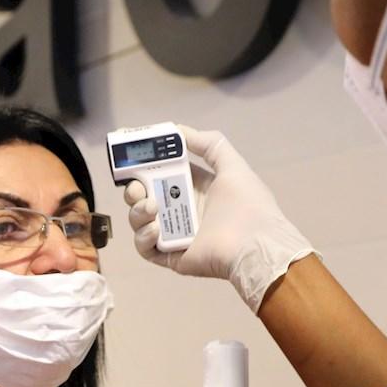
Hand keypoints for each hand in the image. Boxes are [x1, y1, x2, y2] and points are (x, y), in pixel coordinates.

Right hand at [124, 126, 315, 312]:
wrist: (257, 245)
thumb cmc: (247, 205)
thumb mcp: (232, 166)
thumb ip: (210, 144)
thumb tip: (179, 130)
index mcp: (196, 189)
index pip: (162, 175)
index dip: (145, 166)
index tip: (130, 156)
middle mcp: (183, 211)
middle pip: (146, 197)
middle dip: (135, 189)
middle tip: (137, 187)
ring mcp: (175, 235)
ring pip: (141, 221)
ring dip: (138, 211)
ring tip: (151, 207)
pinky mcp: (171, 256)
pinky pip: (146, 248)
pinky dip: (144, 237)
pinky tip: (155, 228)